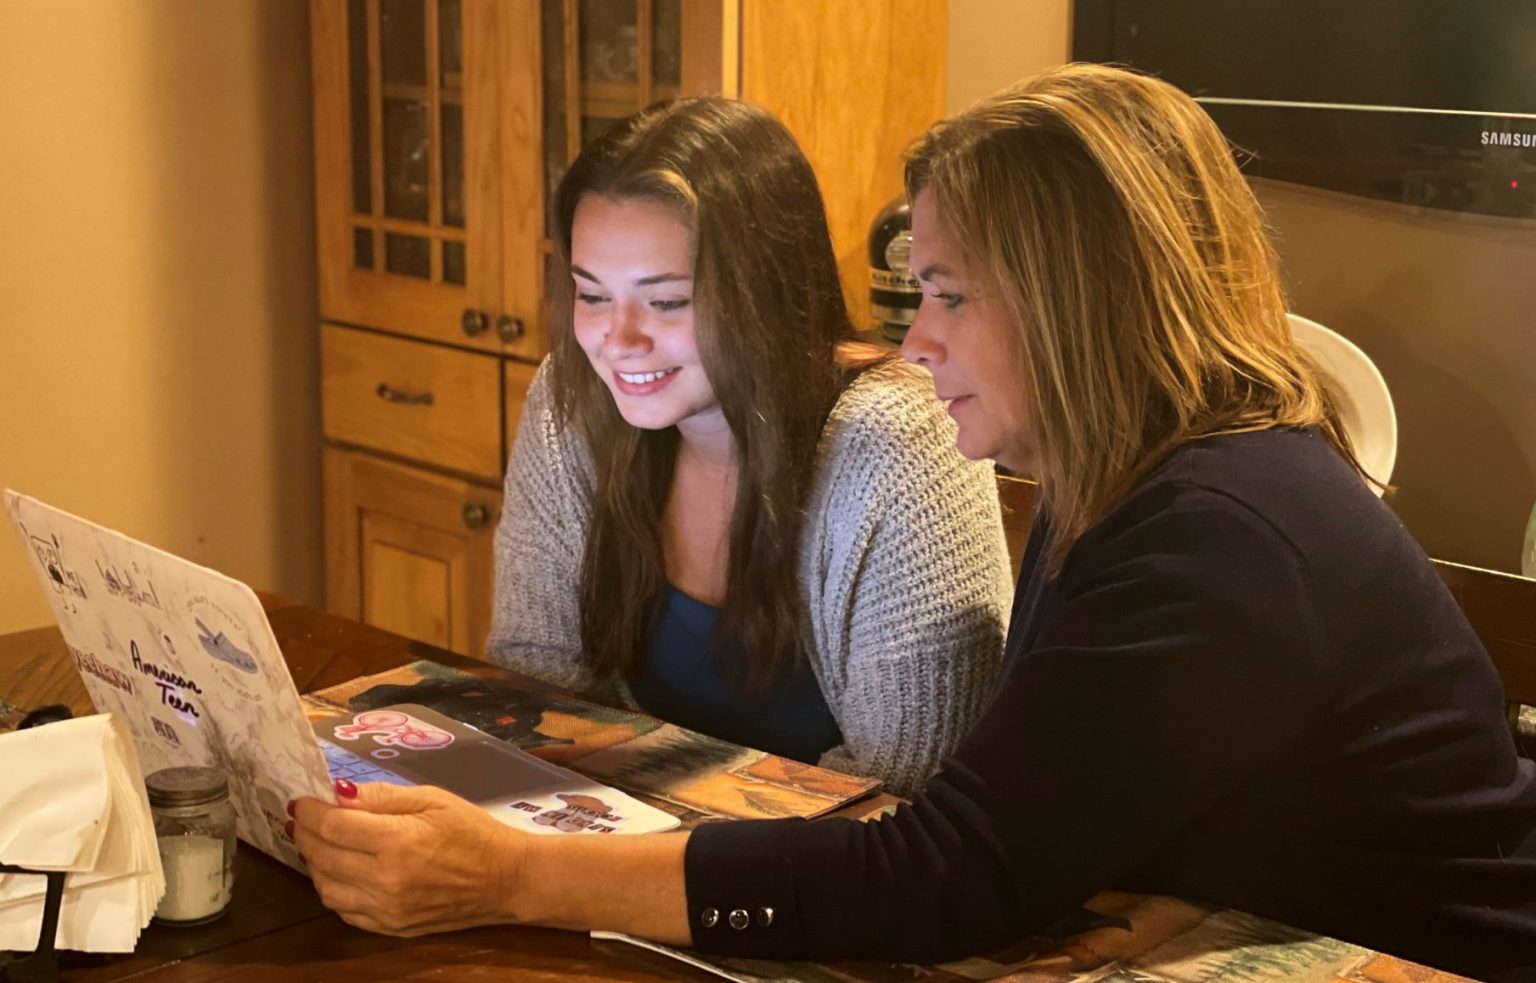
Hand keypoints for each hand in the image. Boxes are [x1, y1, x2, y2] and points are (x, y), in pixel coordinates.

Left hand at [290, 779, 524, 935]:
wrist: (506, 880)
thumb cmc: (473, 831)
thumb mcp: (432, 799)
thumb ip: (381, 797)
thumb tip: (338, 793)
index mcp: (396, 842)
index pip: (333, 826)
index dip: (309, 812)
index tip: (300, 801)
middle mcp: (384, 880)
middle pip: (323, 858)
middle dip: (305, 835)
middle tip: (302, 820)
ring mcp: (386, 910)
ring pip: (327, 889)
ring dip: (314, 865)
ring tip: (318, 845)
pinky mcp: (391, 928)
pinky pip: (345, 912)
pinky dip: (333, 890)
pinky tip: (338, 873)